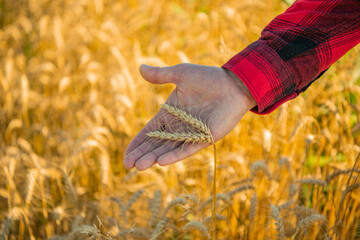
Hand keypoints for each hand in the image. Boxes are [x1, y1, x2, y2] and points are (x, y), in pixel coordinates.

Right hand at [123, 63, 255, 170]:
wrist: (234, 83)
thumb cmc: (208, 78)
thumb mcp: (181, 74)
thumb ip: (161, 75)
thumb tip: (140, 68)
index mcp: (170, 114)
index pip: (149, 132)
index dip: (137, 143)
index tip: (126, 155)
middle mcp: (179, 127)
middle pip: (156, 144)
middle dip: (142, 154)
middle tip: (128, 165)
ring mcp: (192, 134)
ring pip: (169, 149)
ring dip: (154, 157)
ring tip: (140, 166)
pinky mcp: (205, 138)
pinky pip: (187, 148)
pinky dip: (175, 155)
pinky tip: (161, 162)